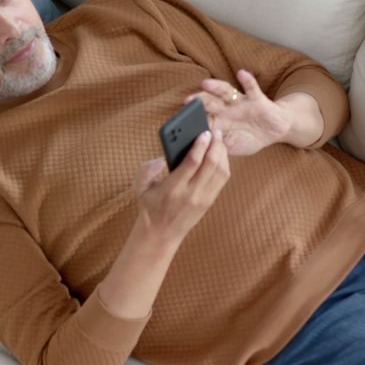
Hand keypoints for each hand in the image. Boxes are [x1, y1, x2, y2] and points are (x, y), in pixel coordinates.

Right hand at [133, 127, 229, 241]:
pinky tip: (219, 154)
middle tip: (215, 131)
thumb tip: (162, 158)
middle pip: (211, 165)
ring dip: (222, 153)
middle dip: (215, 145)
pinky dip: (224, 163)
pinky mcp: (210, 201)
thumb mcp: (140, 187)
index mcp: (172, 189)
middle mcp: (191, 194)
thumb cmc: (150, 206)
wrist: (161, 233)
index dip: (200, 146)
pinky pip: (222, 179)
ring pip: (220, 172)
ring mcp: (203, 199)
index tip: (204, 132)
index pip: (192, 163)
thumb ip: (147, 168)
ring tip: (218, 140)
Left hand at [183, 69, 290, 155]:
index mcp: (218, 121)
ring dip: (216, 87)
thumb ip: (219, 147)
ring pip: (226, 92)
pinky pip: (252, 88)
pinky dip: (247, 80)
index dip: (191, 119)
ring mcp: (240, 103)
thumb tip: (202, 151)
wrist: (275, 131)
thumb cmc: (250, 138)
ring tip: (206, 83)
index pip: (202, 117)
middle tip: (187, 101)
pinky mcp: (257, 99)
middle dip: (198, 100)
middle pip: (209, 102)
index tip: (179, 122)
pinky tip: (241, 73)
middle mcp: (226, 109)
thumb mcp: (233, 146)